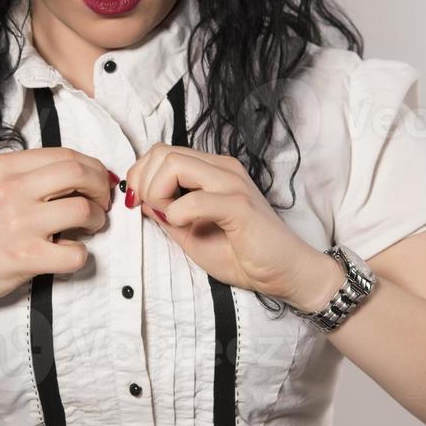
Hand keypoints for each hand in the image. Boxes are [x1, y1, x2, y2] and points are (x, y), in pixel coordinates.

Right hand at [0, 145, 114, 312]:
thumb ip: (28, 175)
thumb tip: (81, 173)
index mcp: (5, 167)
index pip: (66, 155)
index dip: (93, 168)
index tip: (98, 181)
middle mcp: (11, 190)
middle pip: (79, 173)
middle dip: (101, 187)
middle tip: (101, 202)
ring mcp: (18, 224)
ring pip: (83, 210)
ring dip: (96, 220)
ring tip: (89, 228)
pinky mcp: (25, 257)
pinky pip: (75, 253)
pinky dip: (80, 254)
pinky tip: (68, 253)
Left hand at [123, 144, 321, 302]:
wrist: (286, 273)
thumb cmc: (242, 254)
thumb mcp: (191, 233)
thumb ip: (166, 213)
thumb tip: (140, 198)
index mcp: (211, 170)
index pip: (161, 152)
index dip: (142, 176)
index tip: (144, 205)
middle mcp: (221, 168)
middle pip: (162, 152)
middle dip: (144, 183)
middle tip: (156, 212)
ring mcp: (232, 183)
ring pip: (173, 164)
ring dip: (158, 194)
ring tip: (172, 219)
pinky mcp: (239, 205)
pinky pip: (194, 199)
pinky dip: (178, 213)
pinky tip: (185, 226)